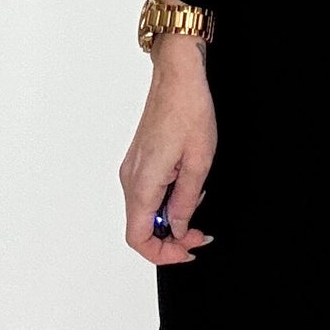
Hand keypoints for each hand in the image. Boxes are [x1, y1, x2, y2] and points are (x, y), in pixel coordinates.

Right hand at [119, 38, 217, 265]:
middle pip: (140, 228)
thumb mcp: (199, 162)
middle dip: (170, 238)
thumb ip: (185, 201)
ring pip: (144, 212)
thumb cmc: (189, 110)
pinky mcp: (139, 161)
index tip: (188, 249)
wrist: (177, 76)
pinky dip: (165, 201)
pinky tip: (187, 187)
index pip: (138, 238)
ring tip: (197, 203)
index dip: (162, 253)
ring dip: (169, 219)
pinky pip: (147, 194)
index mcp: (142, 182)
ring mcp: (132, 169)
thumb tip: (176, 228)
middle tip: (199, 232)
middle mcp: (130, 178)